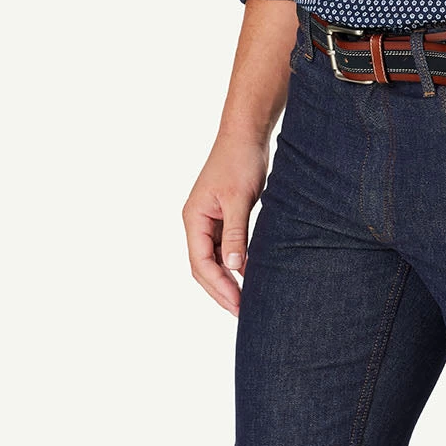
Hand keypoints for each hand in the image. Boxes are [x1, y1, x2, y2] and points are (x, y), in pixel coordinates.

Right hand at [182, 136, 269, 314]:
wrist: (247, 133)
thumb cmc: (239, 160)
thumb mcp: (238, 199)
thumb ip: (235, 234)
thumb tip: (234, 269)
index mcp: (193, 219)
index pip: (200, 263)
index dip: (218, 287)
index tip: (237, 305)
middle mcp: (197, 222)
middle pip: (204, 266)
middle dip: (221, 290)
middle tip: (242, 312)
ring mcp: (210, 219)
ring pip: (215, 259)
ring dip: (229, 278)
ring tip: (247, 300)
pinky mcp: (224, 215)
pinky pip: (226, 246)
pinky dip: (237, 262)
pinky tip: (252, 273)